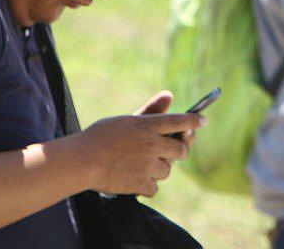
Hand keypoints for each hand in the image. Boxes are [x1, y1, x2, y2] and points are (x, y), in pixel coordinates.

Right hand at [75, 91, 203, 197]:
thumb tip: (170, 95)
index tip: (202, 121)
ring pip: (167, 170)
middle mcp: (152, 145)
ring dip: (159, 169)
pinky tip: (135, 179)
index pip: (180, 121)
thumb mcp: (126, 120)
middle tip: (172, 151)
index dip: (193, 121)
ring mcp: (148, 165)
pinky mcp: (141, 184)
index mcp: (148, 126)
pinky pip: (155, 187)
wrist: (81, 162)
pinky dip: (147, 185)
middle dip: (180, 150)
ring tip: (142, 164)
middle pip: (182, 149)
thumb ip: (150, 111)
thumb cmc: (100, 137)